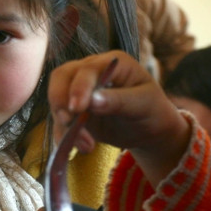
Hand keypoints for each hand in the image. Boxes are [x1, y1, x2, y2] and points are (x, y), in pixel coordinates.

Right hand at [47, 50, 191, 183]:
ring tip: (87, 145)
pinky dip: (64, 134)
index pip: (87, 69)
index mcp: (112, 62)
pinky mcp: (74, 110)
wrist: (149, 130)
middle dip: (60, 100)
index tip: (77, 108)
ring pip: (58, 99)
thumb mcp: (143, 104)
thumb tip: (92, 101)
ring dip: (64, 123)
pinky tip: (81, 148)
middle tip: (67, 121)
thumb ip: (119, 101)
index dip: (79, 87)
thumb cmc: (152, 110)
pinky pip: (60, 120)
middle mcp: (91, 71)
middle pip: (62, 77)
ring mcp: (80, 90)